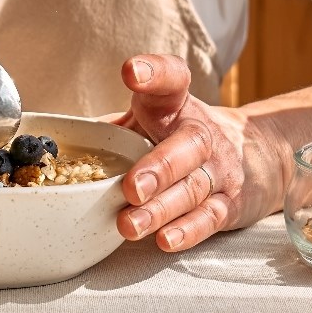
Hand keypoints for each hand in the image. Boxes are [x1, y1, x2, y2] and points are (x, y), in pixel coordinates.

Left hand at [112, 54, 287, 251]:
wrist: (253, 153)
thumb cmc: (178, 136)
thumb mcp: (152, 119)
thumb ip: (113, 127)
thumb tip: (59, 147)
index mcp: (176, 105)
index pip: (171, 79)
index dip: (154, 72)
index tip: (132, 72)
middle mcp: (202, 133)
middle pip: (187, 146)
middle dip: (158, 168)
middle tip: (131, 188)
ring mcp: (219, 169)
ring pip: (193, 188)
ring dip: (161, 209)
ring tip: (130, 225)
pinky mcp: (230, 203)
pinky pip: (209, 218)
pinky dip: (187, 231)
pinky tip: (165, 240)